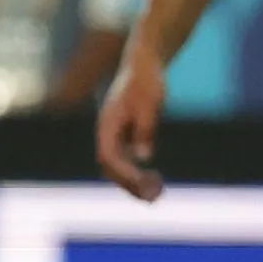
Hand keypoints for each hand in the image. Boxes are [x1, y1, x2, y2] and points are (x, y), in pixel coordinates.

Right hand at [94, 51, 166, 200]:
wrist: (144, 64)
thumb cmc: (147, 81)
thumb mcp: (150, 104)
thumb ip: (145, 130)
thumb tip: (143, 158)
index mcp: (107, 123)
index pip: (108, 156)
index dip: (123, 172)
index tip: (143, 182)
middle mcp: (106, 131)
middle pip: (109, 166)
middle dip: (128, 184)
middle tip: (152, 198)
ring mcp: (113, 134)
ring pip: (116, 166)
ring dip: (133, 182)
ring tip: (156, 194)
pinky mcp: (123, 134)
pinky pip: (125, 160)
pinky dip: (136, 172)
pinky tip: (153, 179)